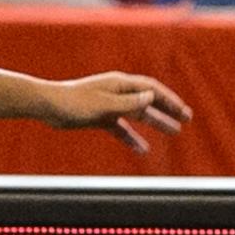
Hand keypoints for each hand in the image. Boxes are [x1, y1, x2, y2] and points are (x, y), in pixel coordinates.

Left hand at [38, 72, 191, 153]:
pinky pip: (122, 128)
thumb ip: (128, 103)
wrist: (48, 106)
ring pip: (138, 114)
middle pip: (149, 100)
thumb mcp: (104, 105)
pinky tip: (143, 150)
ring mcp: (110, 104)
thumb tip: (152, 97)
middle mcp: (118, 92)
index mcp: (120, 84)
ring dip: (156, 123)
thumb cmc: (74, 102)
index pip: (152, 89)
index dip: (170, 100)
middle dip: (169, 110)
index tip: (184, 112)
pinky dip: (132, 138)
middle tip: (187, 119)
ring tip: (174, 132)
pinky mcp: (101, 117)